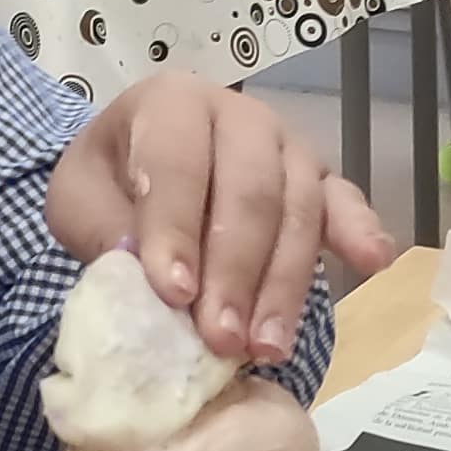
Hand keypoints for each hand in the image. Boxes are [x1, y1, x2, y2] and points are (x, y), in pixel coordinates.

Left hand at [53, 74, 395, 364]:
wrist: (140, 167)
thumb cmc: (110, 183)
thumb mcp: (77, 198)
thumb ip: (99, 225)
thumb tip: (137, 263)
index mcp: (172, 102)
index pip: (179, 161)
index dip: (177, 227)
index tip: (174, 293)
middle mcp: (240, 114)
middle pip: (250, 190)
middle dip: (235, 271)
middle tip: (220, 339)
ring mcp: (287, 146)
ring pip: (299, 208)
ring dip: (284, 283)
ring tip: (264, 348)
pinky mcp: (320, 179)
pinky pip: (345, 203)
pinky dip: (360, 232)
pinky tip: (373, 264)